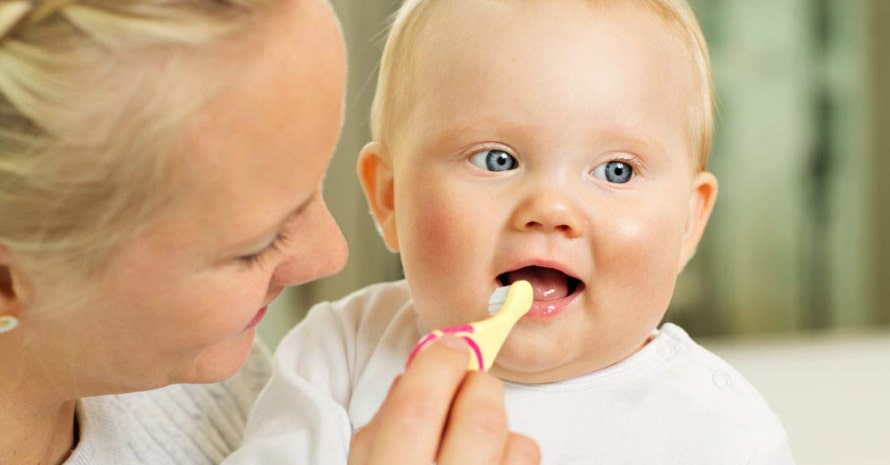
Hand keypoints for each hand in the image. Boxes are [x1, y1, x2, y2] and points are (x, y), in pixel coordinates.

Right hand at [349, 336, 539, 464]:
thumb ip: (382, 429)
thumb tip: (416, 374)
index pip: (417, 405)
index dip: (438, 362)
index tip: (449, 346)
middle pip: (480, 417)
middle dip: (478, 384)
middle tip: (467, 384)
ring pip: (517, 445)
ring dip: (500, 428)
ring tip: (474, 442)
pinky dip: (514, 459)